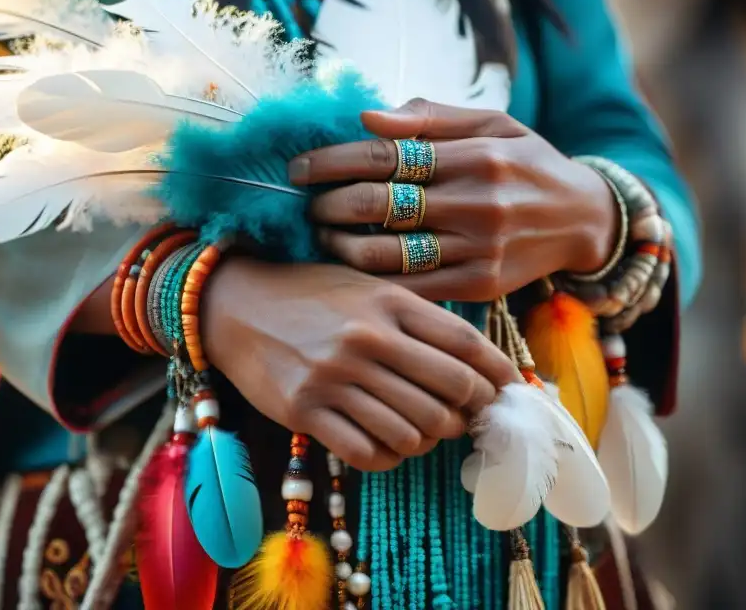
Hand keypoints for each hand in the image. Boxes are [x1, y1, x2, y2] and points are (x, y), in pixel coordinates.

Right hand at [201, 257, 518, 470]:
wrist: (235, 303)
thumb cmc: (311, 295)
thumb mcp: (368, 288)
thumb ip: (418, 320)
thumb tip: (477, 364)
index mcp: (388, 303)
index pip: (465, 344)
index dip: (498, 373)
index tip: (510, 391)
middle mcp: (366, 340)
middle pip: (450, 394)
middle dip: (470, 414)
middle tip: (467, 418)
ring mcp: (334, 377)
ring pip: (414, 432)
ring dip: (429, 439)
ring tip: (425, 430)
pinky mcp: (304, 410)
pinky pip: (369, 452)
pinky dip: (390, 456)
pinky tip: (389, 443)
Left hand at [289, 99, 619, 301]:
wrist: (584, 219)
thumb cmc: (528, 162)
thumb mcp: (494, 122)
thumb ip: (430, 117)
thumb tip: (367, 117)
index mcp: (474, 154)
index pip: (384, 157)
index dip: (330, 162)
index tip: (298, 169)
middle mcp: (476, 202)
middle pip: (377, 204)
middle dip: (327, 205)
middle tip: (306, 205)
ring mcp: (478, 248)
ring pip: (386, 253)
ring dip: (340, 246)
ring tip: (322, 236)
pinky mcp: (480, 285)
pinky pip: (410, 287)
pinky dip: (371, 280)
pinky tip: (349, 267)